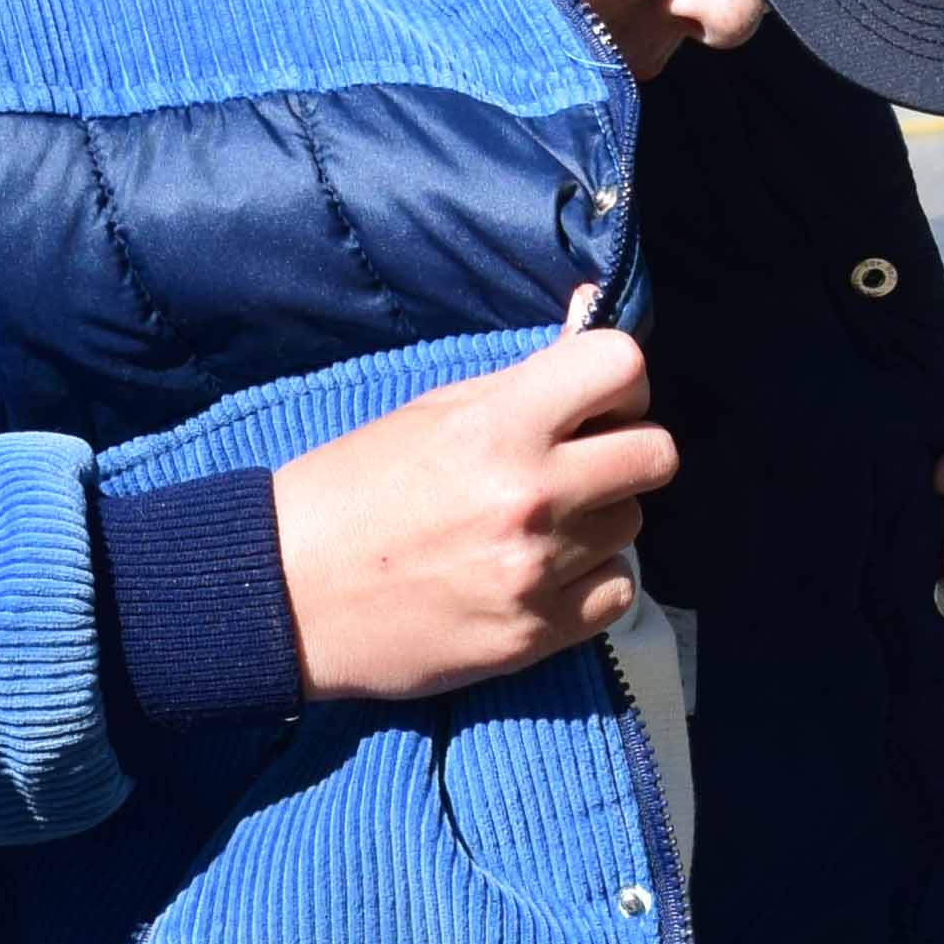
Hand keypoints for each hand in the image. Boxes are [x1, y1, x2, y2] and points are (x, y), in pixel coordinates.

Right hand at [272, 328, 682, 702]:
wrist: (288, 594)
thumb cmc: (353, 491)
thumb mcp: (432, 411)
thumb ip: (524, 376)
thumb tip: (594, 308)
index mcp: (499, 425)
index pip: (624, 366)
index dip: (620, 383)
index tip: (595, 405)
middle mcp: (530, 495)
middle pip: (655, 456)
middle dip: (625, 454)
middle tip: (581, 466)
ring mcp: (536, 570)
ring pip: (632, 526)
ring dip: (598, 522)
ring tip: (538, 528)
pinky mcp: (533, 636)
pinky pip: (617, 593)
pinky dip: (591, 583)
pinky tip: (543, 575)